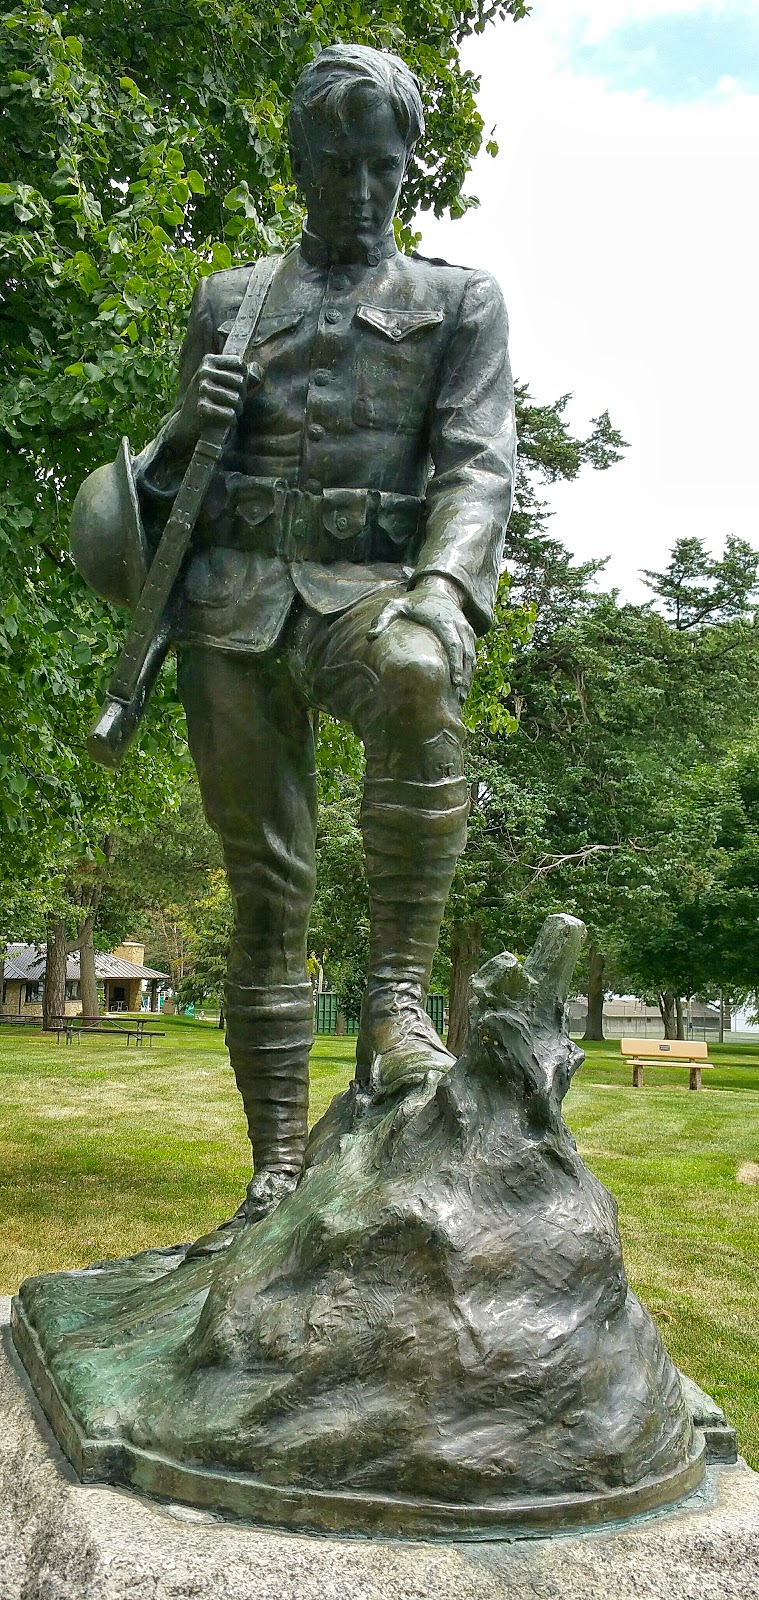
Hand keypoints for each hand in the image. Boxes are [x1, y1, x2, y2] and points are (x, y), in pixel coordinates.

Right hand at [169, 354, 262, 452]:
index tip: (234, 386)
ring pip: (236, 399)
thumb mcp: (220, 380)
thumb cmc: (210, 399)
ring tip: (229, 410)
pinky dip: (231, 420)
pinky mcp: (202, 408)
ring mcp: (201, 389)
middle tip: (232, 402)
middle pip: (240, 382)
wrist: (186, 422)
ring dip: (237, 409)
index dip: (243, 377)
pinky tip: (225, 420)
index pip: (240, 363)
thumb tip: (258, 374)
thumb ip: (240, 374)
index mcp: (208, 360)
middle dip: (241, 395)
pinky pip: (230, 414)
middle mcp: (204, 372)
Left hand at [368, 575, 475, 696]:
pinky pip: (471, 652)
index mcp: (443, 620)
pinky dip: (469, 668)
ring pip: (470, 655)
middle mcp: (458, 624)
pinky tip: (463, 685)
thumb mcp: (394, 606)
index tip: (456, 683)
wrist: (436, 588)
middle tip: (460, 698)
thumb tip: (369, 637)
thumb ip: (382, 619)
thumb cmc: (412, 602)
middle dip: (464, 676)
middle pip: (465, 654)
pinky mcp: (468, 632)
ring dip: (468, 675)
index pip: (453, 645)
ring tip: (462, 697)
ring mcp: (465, 628)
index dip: (456, 664)